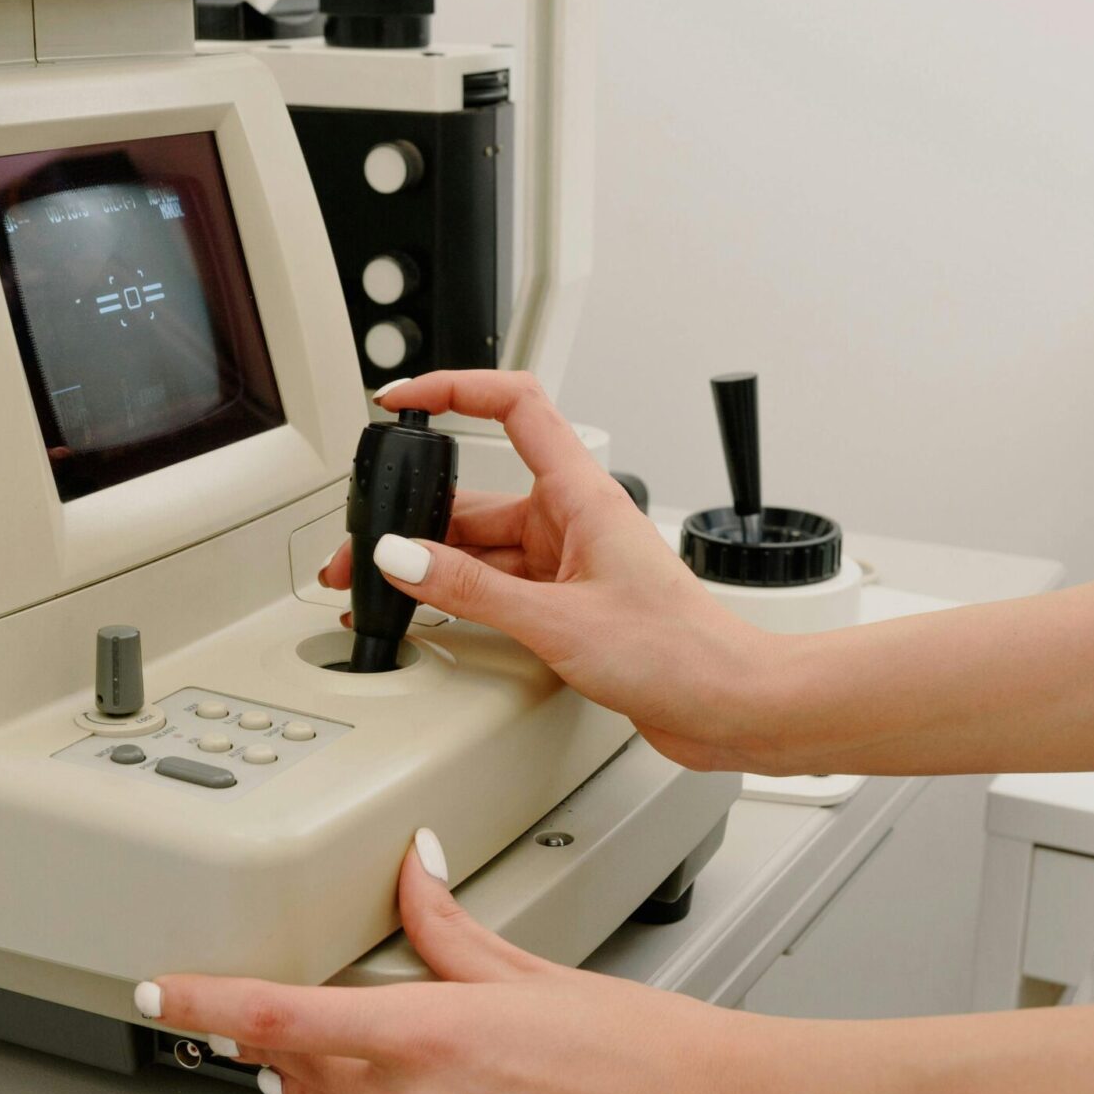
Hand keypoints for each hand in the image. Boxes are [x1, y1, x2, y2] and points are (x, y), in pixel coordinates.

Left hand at [145, 837, 760, 1093]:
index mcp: (431, 1040)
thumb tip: (412, 870)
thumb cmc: (639, 1050)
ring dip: (349, 1090)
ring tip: (419, 1063)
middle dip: (301, 1040)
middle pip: (304, 1071)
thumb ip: (444, 924)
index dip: (205, 1004)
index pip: (279, 1018)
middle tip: (339, 1012)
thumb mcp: (529, 969)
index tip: (162, 992)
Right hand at [324, 370, 780, 770]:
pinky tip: (427, 615)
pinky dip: (460, 598)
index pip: (515, 406)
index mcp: (582, 495)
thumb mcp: (557, 621)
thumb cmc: (678, 651)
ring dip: (433, 566)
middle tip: (365, 551)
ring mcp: (570, 562)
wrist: (728, 703)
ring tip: (381, 590)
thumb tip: (404, 558)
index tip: (402, 398)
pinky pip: (500, 587)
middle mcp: (574, 520)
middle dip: (417, 520)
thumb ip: (471, 590)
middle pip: (478, 498)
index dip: (455, 389)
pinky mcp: (570, 604)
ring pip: (483, 549)